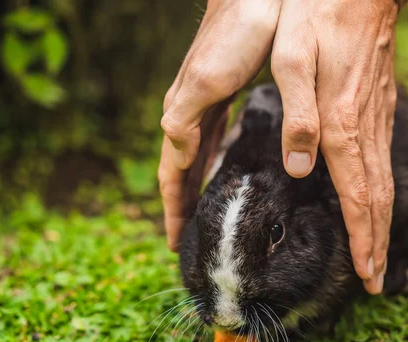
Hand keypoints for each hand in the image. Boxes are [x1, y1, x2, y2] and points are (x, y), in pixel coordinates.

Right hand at [159, 0, 280, 250]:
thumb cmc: (235, 32)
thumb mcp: (207, 81)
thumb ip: (186, 120)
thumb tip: (178, 157)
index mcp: (183, 116)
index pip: (172, 176)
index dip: (174, 210)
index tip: (176, 243)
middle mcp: (190, 114)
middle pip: (182, 171)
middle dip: (183, 204)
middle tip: (188, 236)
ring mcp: (206, 104)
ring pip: (196, 156)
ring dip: (197, 185)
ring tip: (202, 211)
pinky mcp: (224, 92)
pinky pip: (213, 137)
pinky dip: (214, 160)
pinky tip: (224, 166)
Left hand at [271, 0, 398, 293]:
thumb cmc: (318, 18)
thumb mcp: (293, 60)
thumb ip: (298, 117)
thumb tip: (300, 168)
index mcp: (343, 124)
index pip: (358, 196)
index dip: (362, 239)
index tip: (366, 273)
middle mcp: (365, 129)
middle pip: (377, 200)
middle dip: (376, 244)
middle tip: (377, 280)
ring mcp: (376, 120)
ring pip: (383, 184)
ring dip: (381, 225)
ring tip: (378, 254)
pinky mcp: (376, 109)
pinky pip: (381, 163)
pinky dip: (380, 196)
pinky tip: (375, 205)